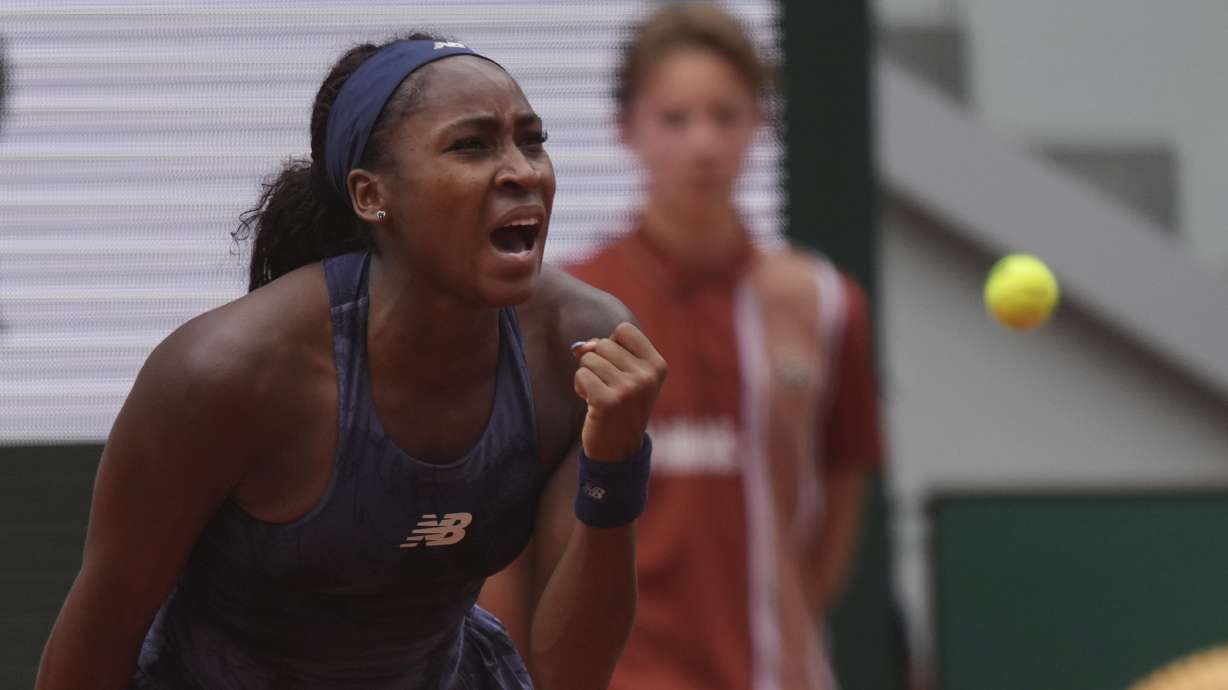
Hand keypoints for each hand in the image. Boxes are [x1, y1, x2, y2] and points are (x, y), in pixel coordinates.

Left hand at [571, 322, 666, 461]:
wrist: (619, 449)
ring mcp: (628, 389)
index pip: (624, 330)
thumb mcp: (625, 375)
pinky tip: (591, 402)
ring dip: (587, 375)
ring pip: (589, 358)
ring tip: (600, 394)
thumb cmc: (620, 405)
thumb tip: (579, 347)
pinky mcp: (608, 401)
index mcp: (657, 366)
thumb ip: (605, 352)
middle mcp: (646, 377)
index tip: (617, 366)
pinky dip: (580, 386)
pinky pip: (581, 374)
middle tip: (607, 385)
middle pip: (603, 343)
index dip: (612, 344)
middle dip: (597, 361)